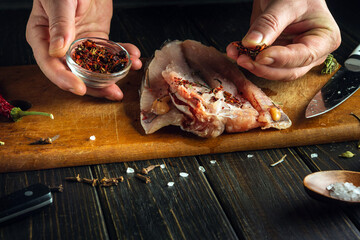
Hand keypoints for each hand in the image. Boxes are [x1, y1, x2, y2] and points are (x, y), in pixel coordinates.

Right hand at [26, 0, 141, 100]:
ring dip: (113, 74)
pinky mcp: (96, 41)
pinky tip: (133, 58)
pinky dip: (121, 57)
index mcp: (42, 38)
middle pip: (75, 73)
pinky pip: (108, 54)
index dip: (64, 80)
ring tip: (130, 72)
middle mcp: (60, 47)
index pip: (50, 65)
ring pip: (94, 68)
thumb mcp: (60, 1)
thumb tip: (57, 52)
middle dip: (95, 86)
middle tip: (113, 92)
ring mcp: (79, 46)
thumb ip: (60, 25)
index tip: (80, 89)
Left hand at [226, 0, 340, 80]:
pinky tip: (234, 51)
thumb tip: (253, 44)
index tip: (261, 56)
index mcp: (324, 39)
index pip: (303, 56)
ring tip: (236, 54)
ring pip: (272, 71)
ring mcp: (293, 57)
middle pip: (288, 71)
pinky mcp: (275, 57)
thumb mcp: (285, 3)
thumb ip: (270, 24)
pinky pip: (260, 64)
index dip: (280, 59)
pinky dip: (246, 58)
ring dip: (252, 65)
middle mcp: (311, 53)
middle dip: (263, 67)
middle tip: (243, 59)